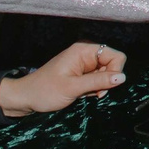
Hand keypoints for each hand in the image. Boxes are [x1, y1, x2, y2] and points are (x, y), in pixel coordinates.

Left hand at [0, 42, 125, 115]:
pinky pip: (98, 79)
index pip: (115, 56)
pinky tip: (82, 93)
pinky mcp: (82, 73)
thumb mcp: (73, 87)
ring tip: (85, 94)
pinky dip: (94, 88)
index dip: (115, 72)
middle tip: (94, 93)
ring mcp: (84, 63)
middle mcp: (86, 54)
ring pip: (106, 73)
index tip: (103, 88)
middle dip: (107, 80)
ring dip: (100, 86)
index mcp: (83, 50)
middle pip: (113, 64)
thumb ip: (98, 81)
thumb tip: (122, 77)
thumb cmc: (45, 91)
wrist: (26, 98)